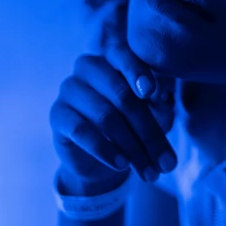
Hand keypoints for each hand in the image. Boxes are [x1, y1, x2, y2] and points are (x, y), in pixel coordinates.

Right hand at [50, 0, 175, 194]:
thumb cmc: (133, 125)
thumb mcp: (153, 115)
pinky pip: (81, 131)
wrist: (101, 157)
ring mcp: (70, 89)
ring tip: (149, 171)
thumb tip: (165, 98)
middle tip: (167, 162)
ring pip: (105, 117)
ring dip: (132, 147)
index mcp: (113, 58)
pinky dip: (105, 150)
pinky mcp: (58, 114)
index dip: (137, 71)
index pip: (122, 54)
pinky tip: (122, 166)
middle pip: (122, 96)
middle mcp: (89, 67)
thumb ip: (160, 104)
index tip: (151, 92)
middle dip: (148, 132)